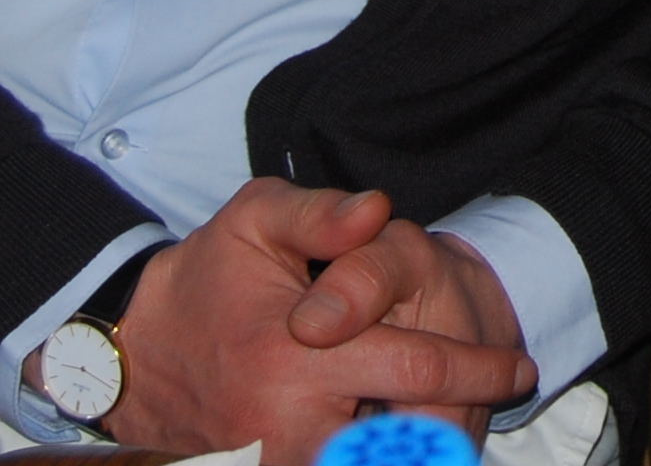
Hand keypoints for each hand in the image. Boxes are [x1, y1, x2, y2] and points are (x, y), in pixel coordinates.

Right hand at [83, 178, 534, 455]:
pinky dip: (361, 455)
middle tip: (486, 404)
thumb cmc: (203, 280)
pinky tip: (381, 437)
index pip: (419, 369)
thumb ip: (320, 212)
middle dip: (448, 428)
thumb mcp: (254, 222)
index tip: (520, 367)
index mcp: (297, 358)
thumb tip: (379, 209)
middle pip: (403, 441)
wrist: (129, 354)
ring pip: (366, 462)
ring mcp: (269, 461)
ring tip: (436, 426)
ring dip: (402, 447)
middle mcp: (288, 424)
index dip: (481, 370)